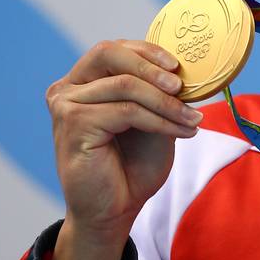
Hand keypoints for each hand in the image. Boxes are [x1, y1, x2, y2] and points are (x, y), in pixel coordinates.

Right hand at [45, 40, 201, 259]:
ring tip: (193, 119)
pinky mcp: (74, 124)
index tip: (179, 66)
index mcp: (83, 82)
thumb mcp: (151, 117)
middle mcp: (68, 89)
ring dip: (166, 102)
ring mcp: (66, 105)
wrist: (115, 210)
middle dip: (151, 65)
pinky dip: (160, 120)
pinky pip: (127, 111)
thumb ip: (156, 90)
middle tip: (181, 85)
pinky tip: (182, 132)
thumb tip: (182, 67)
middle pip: (109, 54)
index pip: (114, 49)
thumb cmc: (131, 165)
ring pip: (126, 86)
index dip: (148, 51)